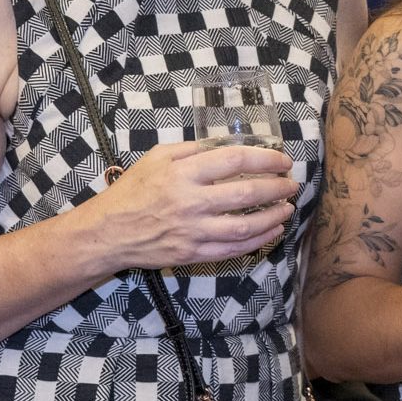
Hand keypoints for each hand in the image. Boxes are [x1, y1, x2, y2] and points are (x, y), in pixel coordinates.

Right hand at [76, 139, 300, 271]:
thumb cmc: (133, 191)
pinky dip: (257, 241)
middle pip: (246, 193)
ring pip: (245, 226)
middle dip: (276, 188)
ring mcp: (193, 231)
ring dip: (273, 217)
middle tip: (291, 184)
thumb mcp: (157, 157)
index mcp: (183, 173)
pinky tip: (272, 232)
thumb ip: (192, 150)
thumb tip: (227, 146)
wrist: (110, 232)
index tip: (282, 160)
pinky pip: (233, 250)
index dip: (265, 159)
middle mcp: (191, 202)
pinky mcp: (193, 254)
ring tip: (288, 209)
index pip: (235, 161)